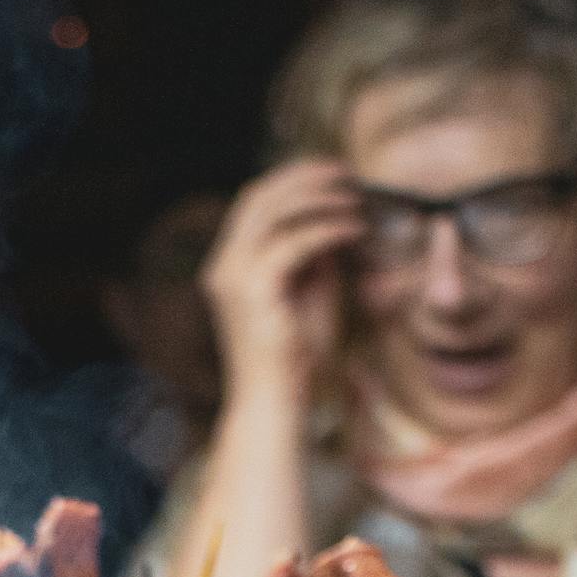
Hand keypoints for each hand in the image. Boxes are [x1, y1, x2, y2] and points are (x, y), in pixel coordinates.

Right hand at [202, 158, 363, 412]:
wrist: (275, 403)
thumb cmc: (294, 359)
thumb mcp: (309, 294)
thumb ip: (314, 257)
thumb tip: (332, 220)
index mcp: (228, 265)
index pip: (254, 203)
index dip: (291, 179)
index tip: (330, 174)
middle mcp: (223, 265)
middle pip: (259, 194)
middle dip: (304, 175)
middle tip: (345, 173)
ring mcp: (232, 275)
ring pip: (274, 209)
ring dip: (319, 197)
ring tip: (354, 199)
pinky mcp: (253, 289)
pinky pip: (295, 241)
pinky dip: (328, 228)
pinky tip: (353, 230)